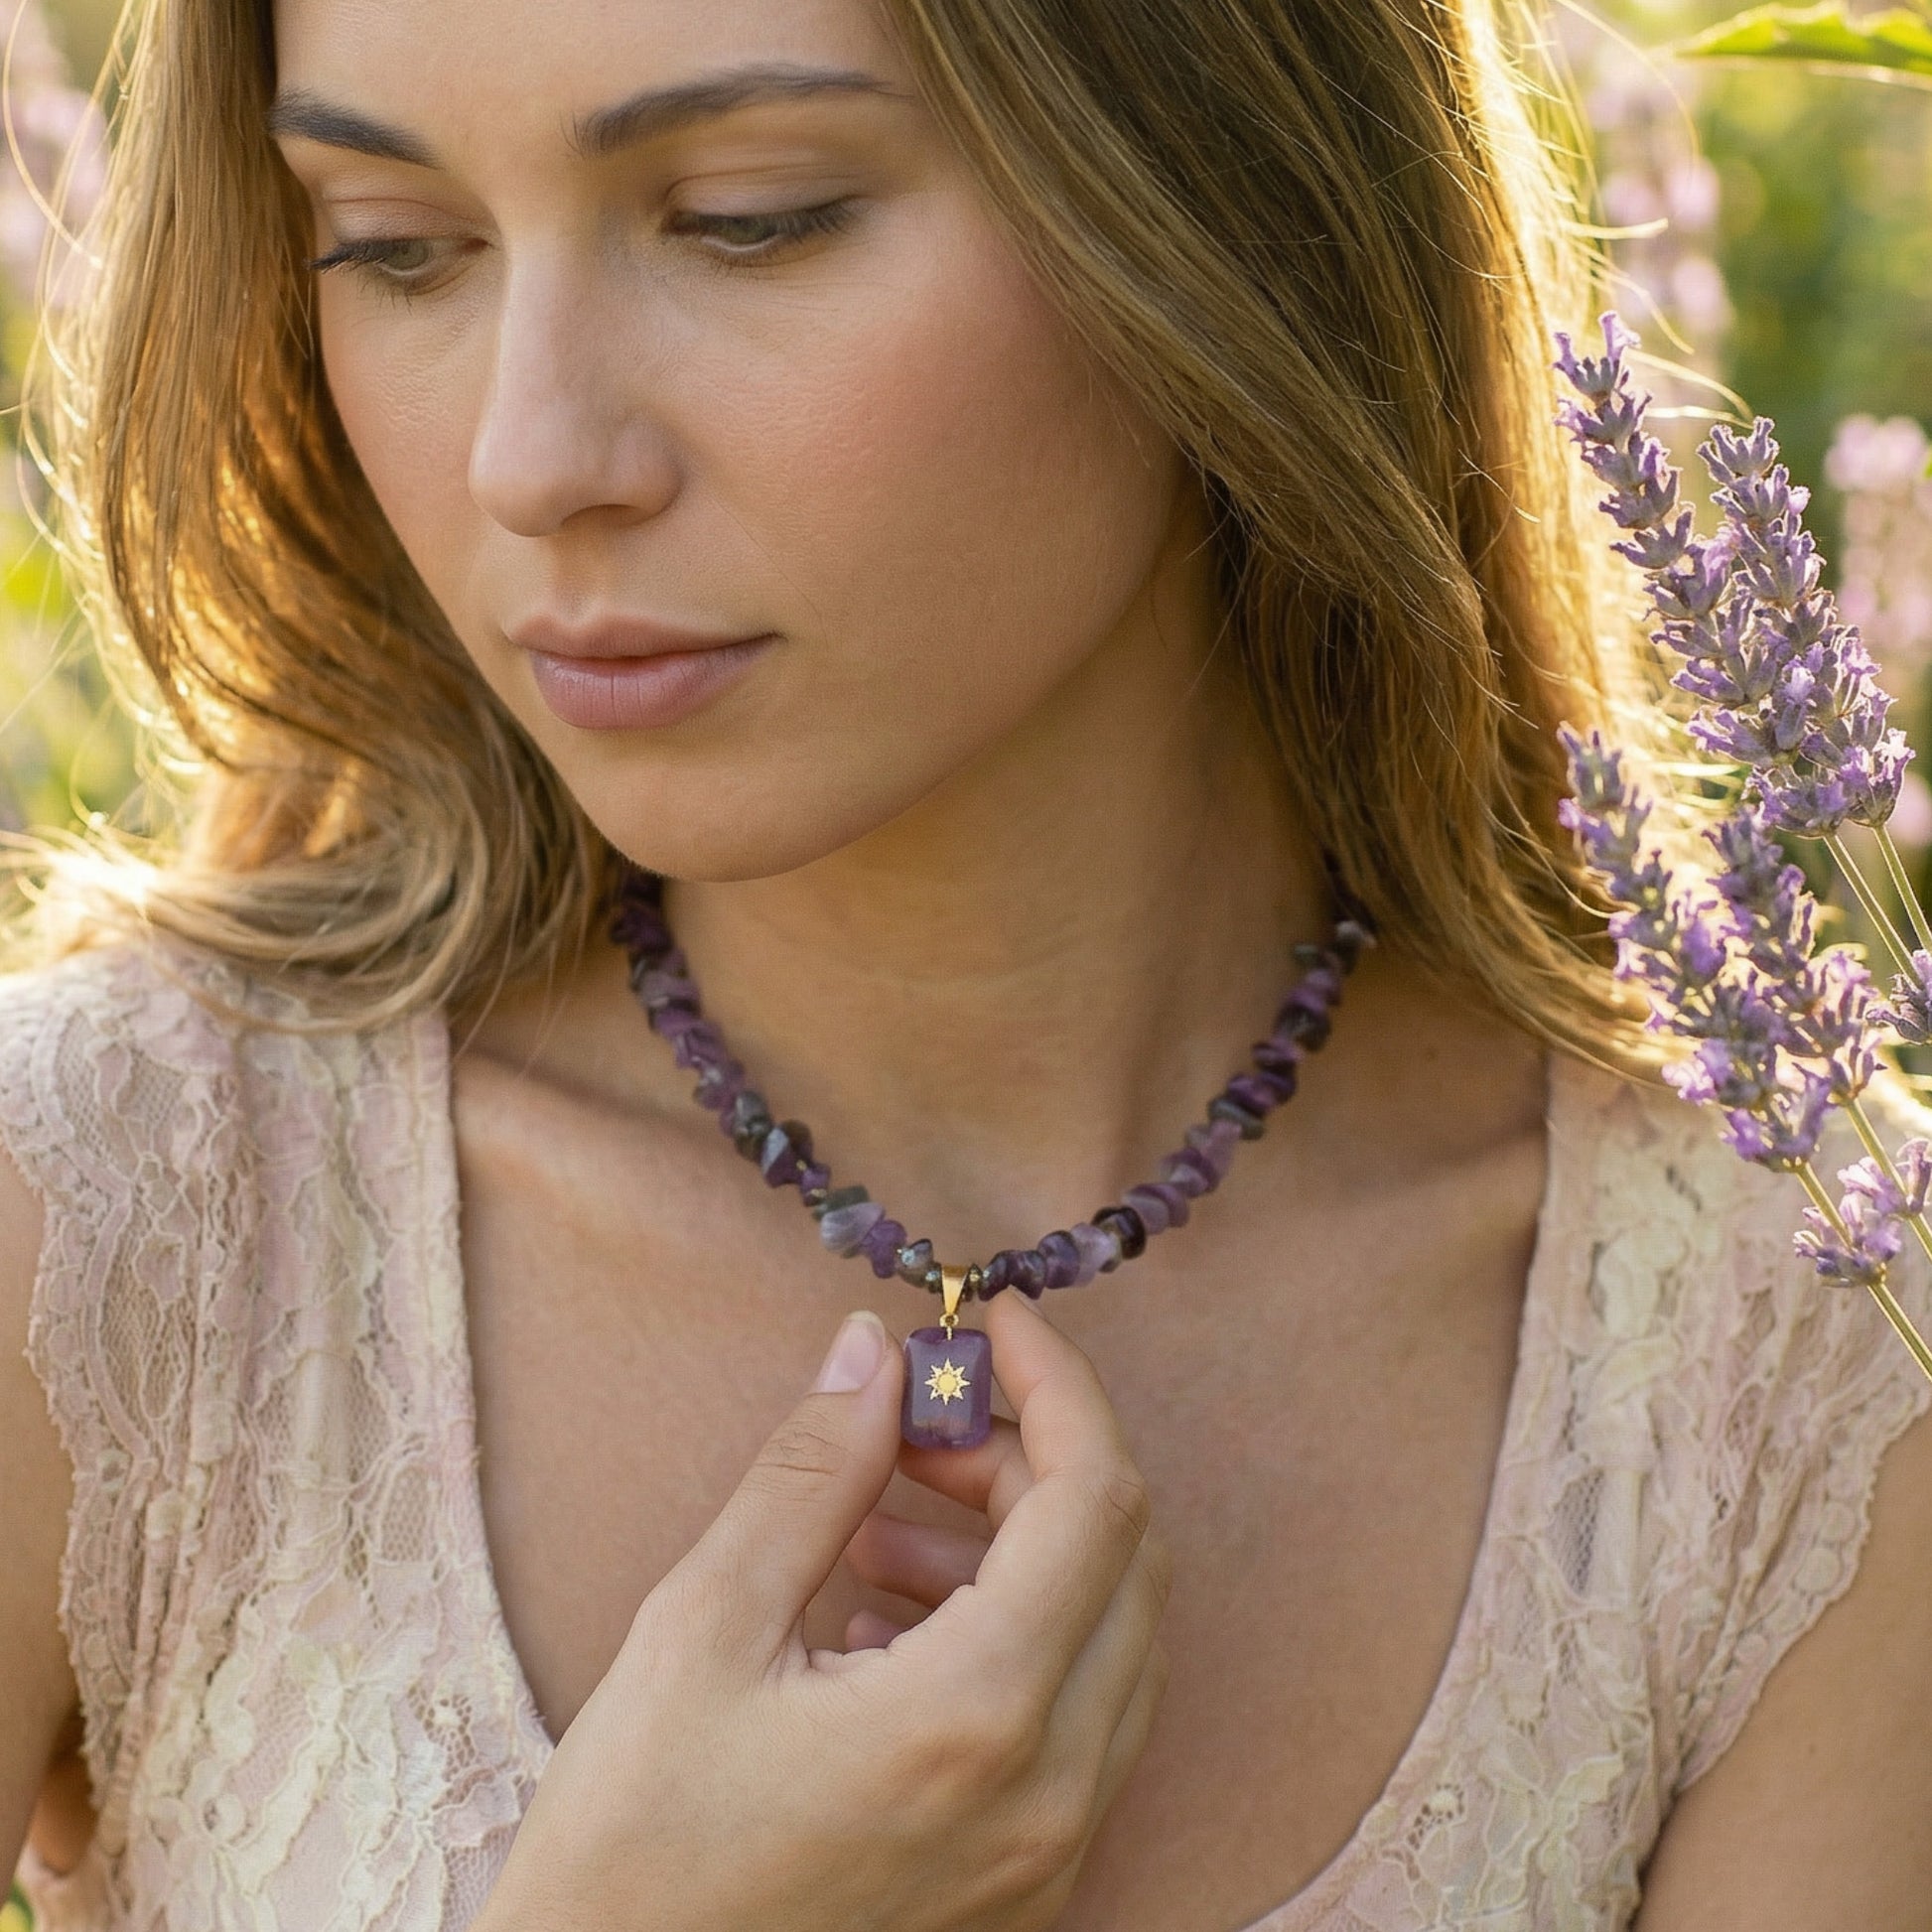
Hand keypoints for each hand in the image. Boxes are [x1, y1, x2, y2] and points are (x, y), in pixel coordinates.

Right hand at [476, 1290, 1171, 1931]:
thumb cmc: (634, 1845)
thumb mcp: (704, 1628)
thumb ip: (810, 1472)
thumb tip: (875, 1352)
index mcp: (980, 1717)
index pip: (1094, 1499)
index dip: (1054, 1385)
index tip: (990, 1321)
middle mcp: (1053, 1793)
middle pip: (1121, 1559)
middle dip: (1031, 1461)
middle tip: (914, 1430)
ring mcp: (1054, 1854)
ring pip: (1111, 1637)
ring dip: (1020, 1547)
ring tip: (875, 1533)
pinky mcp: (1031, 1887)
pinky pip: (1077, 1719)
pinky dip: (1016, 1635)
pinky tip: (889, 1623)